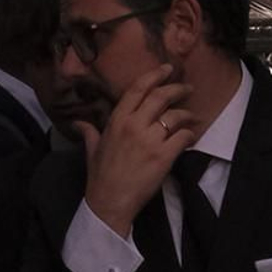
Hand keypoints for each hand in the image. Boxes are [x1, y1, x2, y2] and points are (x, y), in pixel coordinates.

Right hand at [77, 63, 193, 236]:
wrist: (110, 202)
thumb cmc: (100, 176)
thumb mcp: (92, 150)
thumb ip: (89, 132)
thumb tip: (78, 123)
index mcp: (117, 120)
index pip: (138, 89)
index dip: (155, 75)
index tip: (167, 69)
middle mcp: (133, 125)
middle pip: (161, 97)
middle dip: (178, 89)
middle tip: (188, 89)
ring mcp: (150, 141)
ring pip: (175, 116)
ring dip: (188, 114)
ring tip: (194, 117)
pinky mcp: (164, 156)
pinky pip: (183, 137)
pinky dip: (190, 134)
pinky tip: (191, 136)